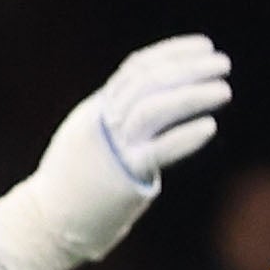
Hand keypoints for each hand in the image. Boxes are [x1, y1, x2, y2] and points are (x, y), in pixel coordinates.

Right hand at [0, 35, 230, 269]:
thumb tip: (155, 103)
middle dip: (188, 68)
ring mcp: (111, 149)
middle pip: (147, 82)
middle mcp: (102, 123)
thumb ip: (118, 120)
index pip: (136, 68)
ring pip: (153, 109)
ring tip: (223, 91)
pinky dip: (185, 136)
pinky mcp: (122, 177)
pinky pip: (159, 150)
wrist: (46, 223)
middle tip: (222, 63)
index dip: (172, 53)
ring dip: (192, 96)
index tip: (204, 46)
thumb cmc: (74, 185)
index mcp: (96, 111)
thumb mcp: (91, 139)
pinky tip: (208, 127)